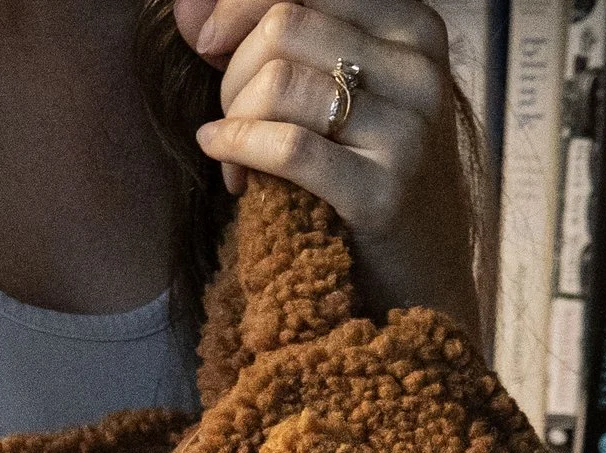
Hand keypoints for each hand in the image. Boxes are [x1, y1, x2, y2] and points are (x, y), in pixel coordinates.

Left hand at [179, 0, 476, 324]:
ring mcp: (409, 130)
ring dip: (235, 118)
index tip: (206, 39)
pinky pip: (285, 148)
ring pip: (279, 82)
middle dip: (234, 70)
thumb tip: (185, 9)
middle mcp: (419, 67)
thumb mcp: (334, 86)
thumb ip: (271, 35)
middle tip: (230, 114)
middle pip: (284, 23)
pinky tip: (227, 168)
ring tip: (235, 154)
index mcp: (412, 24)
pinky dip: (238, 151)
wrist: (420, 273)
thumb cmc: (362, 169)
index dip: (239, 4)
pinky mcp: (385, 193)